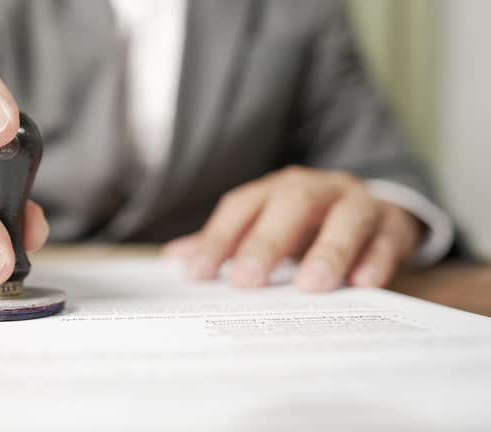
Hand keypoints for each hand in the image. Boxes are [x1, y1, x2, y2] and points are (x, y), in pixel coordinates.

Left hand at [162, 166, 421, 290]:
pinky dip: (376, 259)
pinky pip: (388, 237)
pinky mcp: (393, 223)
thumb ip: (227, 243)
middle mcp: (316, 189)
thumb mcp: (266, 228)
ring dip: (329, 250)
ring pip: (346, 216)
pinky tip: (363, 283)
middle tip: (247, 281)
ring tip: (312, 286)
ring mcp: (357, 203)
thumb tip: (174, 259)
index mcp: (277, 190)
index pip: (242, 208)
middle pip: (291, 203)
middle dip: (268, 241)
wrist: (373, 212)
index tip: (197, 276)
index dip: (218, 239)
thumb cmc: (307, 226)